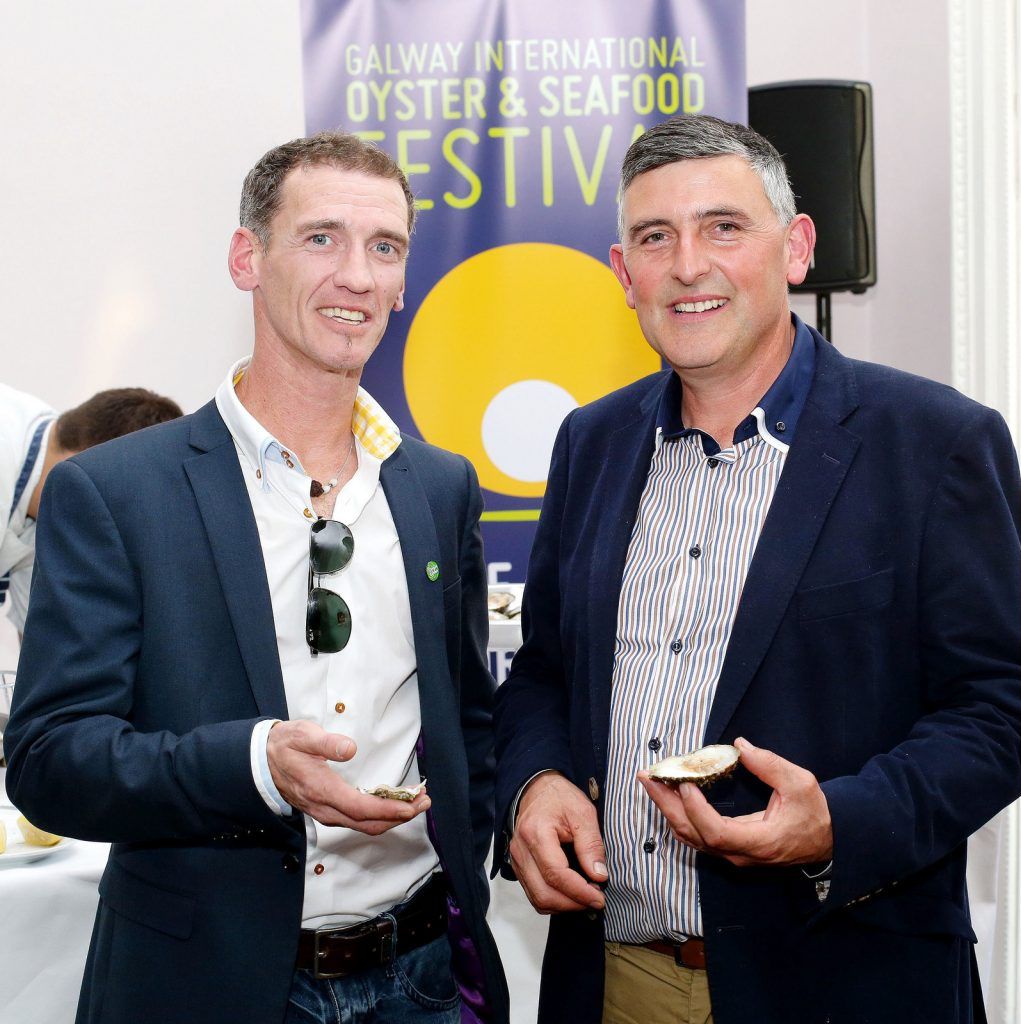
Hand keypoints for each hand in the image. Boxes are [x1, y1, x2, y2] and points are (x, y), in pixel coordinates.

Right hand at [266, 720, 429, 834]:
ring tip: (416, 803)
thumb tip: (349, 748)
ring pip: (364, 825)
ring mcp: (326, 812)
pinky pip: (358, 820)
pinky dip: (380, 815)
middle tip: (424, 801)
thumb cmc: (285, 746)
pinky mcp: (328, 811)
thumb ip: (326, 742)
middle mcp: (326, 808)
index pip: (361, 808)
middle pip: (368, 823)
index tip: (412, 805)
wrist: (262, 762)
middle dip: (400, 816)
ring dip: (392, 817)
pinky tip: (393, 804)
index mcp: (322, 790)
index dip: (389, 809)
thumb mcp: (302, 735)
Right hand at [510, 772, 606, 912]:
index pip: (556, 874)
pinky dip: (553, 899)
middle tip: (595, 899)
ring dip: (563, 905)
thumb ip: (591, 845)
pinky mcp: (519, 865)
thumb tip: (599, 876)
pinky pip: (533, 893)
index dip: (579, 892)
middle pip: (544, 893)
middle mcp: (521, 849)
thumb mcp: (583, 813)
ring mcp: (517, 859)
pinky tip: (570, 893)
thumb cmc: (560, 797)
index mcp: (536, 833)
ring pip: (537, 898)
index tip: (600, 897)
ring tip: (585, 897)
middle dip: (572, 903)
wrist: (538, 788)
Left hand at [638, 737, 832, 866]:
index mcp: (760, 843)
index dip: (697, 811)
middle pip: (693, 835)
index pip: (717, 833)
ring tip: (651, 780)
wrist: (825, 840)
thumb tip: (741, 747)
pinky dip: (678, 813)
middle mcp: (739, 854)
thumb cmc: (814, 814)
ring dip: (668, 808)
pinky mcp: (727, 847)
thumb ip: (771, 765)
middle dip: (667, 804)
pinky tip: (668, 794)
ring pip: (689, 836)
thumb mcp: (800, 784)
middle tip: (648, 776)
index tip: (686, 784)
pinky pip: (694, 834)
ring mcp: (731, 854)